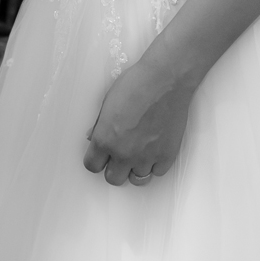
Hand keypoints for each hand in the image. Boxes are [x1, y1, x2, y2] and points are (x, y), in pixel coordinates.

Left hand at [83, 50, 195, 186]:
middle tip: (118, 155)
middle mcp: (124, 154)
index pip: (92, 166)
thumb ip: (99, 125)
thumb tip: (92, 137)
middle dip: (114, 168)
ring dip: (135, 168)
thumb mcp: (107, 101)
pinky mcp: (167, 156)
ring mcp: (147, 158)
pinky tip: (153, 150)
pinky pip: (157, 173)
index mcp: (105, 139)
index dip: (95, 160)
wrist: (164, 80)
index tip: (100, 155)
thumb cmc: (134, 85)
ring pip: (137, 180)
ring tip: (138, 152)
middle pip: (113, 179)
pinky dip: (154, 165)